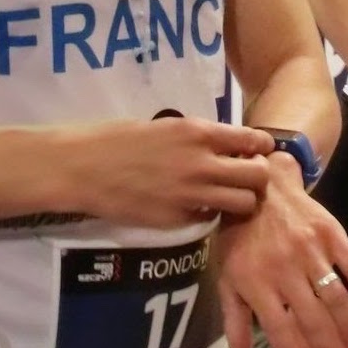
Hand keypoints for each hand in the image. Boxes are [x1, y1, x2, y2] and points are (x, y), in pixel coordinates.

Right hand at [72, 118, 274, 227]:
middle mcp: (202, 164)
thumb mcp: (167, 127)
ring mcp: (191, 195)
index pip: (252, 140)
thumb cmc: (119, 138)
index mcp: (198, 133)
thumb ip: (199, 138)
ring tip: (228, 196)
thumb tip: (227, 146)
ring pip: (243, 204)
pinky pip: (210, 219)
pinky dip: (211, 214)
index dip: (262, 147)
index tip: (262, 151)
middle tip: (248, 177)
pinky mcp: (178, 220)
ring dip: (242, 200)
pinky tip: (198, 206)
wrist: (84, 168)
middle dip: (259, 177)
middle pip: (258, 176)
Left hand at [217, 153, 347, 347]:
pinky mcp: (332, 232)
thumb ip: (234, 323)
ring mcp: (311, 248)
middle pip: (313, 318)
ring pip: (337, 297)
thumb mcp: (228, 278)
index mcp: (255, 280)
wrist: (260, 186)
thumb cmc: (240, 238)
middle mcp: (284, 266)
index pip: (279, 327)